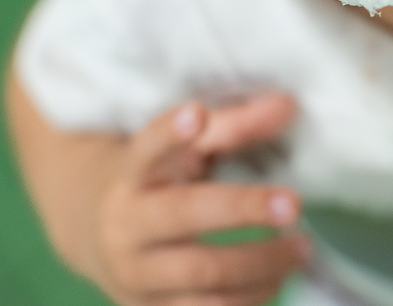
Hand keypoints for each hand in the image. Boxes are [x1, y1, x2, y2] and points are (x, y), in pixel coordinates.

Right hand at [89, 94, 306, 305]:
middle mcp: (126, 226)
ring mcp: (134, 277)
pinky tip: (277, 281)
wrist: (91, 234)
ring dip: (260, 265)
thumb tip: (287, 105)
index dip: (171, 134)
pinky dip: (249, 300)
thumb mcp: (183, 149)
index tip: (197, 113)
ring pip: (202, 278)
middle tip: (293, 203)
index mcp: (131, 175)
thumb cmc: (156, 180)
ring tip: (301, 249)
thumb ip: (234, 125)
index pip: (147, 149)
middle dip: (243, 209)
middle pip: (185, 216)